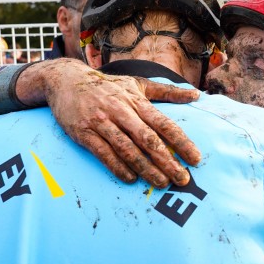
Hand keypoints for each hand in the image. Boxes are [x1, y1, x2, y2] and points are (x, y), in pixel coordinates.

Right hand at [18, 59, 201, 187]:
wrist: (66, 80)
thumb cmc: (107, 85)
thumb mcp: (137, 84)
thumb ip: (167, 93)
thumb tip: (197, 95)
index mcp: (136, 100)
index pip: (163, 123)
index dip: (181, 142)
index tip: (195, 158)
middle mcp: (120, 110)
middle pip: (148, 139)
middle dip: (167, 161)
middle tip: (182, 179)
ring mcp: (101, 122)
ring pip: (127, 149)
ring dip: (146, 168)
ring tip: (161, 183)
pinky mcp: (84, 133)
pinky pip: (104, 153)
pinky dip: (118, 167)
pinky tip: (131, 179)